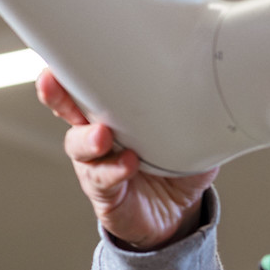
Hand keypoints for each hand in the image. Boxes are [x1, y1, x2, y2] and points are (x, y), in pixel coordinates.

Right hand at [37, 70, 216, 249]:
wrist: (177, 214)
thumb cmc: (177, 168)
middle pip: (67, 110)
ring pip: (79, 146)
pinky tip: (129, 164)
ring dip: (88, 139)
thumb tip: (216, 88)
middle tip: (53, 81)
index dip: (72, 71)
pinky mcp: (103, 192)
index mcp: (113, 114)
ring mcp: (96, 164)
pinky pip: (102, 179)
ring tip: (103, 135)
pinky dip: (114, 170)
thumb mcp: (191, 135)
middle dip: (57, 94)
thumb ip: (196, 113)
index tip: (64, 55)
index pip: (88, 87)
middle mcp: (97, 135)